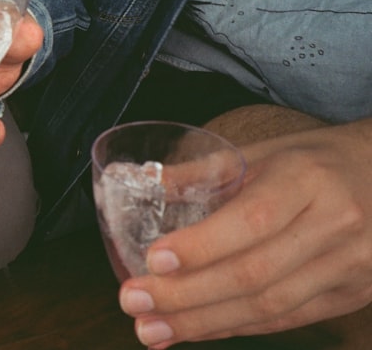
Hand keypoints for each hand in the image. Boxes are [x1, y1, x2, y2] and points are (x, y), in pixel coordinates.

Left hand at [118, 120, 371, 347]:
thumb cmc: (315, 160)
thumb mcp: (264, 151)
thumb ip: (202, 172)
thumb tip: (137, 182)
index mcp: (307, 180)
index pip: (252, 220)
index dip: (202, 246)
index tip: (153, 261)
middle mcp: (334, 226)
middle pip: (255, 274)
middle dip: (186, 295)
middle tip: (133, 302)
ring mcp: (349, 267)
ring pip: (269, 307)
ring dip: (202, 323)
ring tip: (151, 330)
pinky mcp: (351, 296)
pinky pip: (286, 320)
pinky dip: (234, 327)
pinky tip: (193, 331)